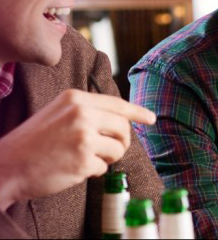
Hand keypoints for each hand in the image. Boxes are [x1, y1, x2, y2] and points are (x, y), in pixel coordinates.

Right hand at [0, 89, 155, 210]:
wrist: (7, 166)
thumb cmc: (33, 142)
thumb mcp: (58, 113)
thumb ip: (87, 111)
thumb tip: (122, 119)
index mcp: (75, 99)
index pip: (117, 104)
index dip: (137, 112)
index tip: (151, 118)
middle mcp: (82, 114)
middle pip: (123, 128)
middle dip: (121, 141)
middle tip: (106, 149)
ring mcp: (83, 137)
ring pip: (118, 148)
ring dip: (107, 157)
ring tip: (84, 158)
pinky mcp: (83, 160)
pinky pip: (104, 168)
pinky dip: (93, 172)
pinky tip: (73, 168)